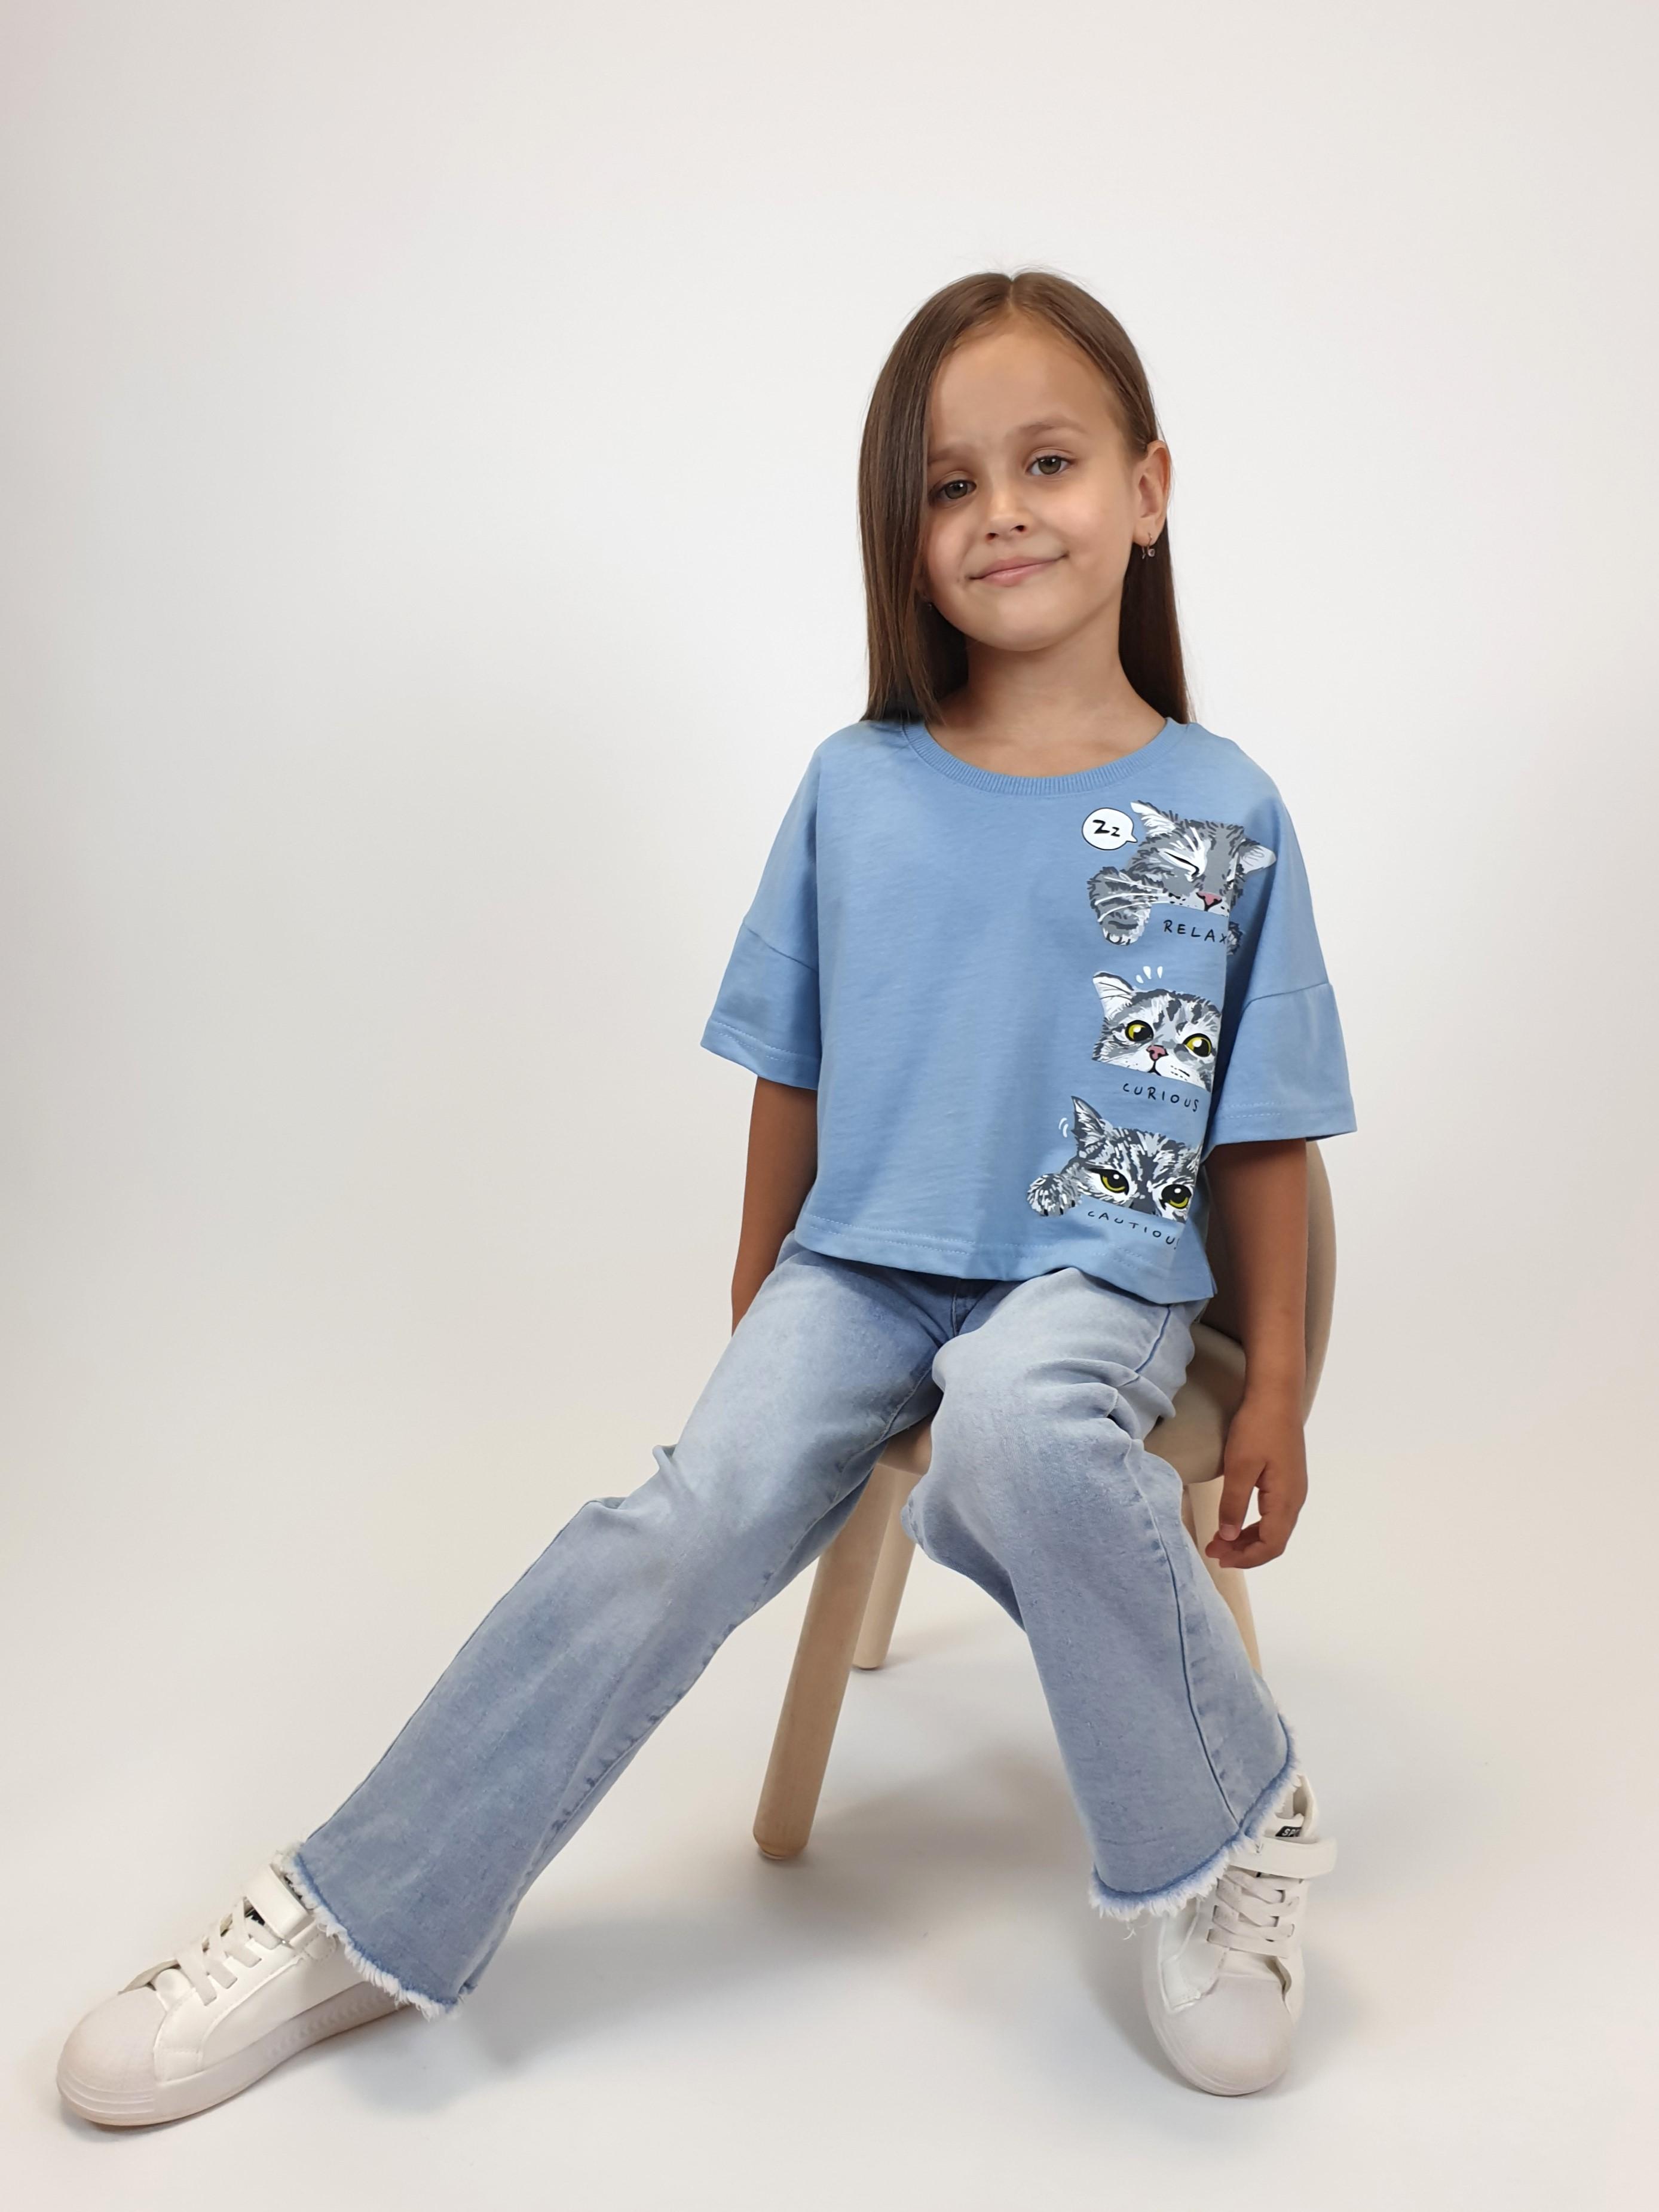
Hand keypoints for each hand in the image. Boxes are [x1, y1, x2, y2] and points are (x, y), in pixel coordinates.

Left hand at [1205, 1387, 1307, 1568]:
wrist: (1276, 1396)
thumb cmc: (1257, 1428)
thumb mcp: (1240, 1466)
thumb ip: (1233, 1504)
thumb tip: (1228, 1537)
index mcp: (1286, 1500)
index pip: (1271, 1545)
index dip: (1246, 1558)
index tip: (1219, 1557)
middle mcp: (1295, 1499)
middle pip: (1274, 1540)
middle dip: (1244, 1551)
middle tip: (1213, 1550)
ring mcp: (1293, 1489)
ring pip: (1273, 1528)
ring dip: (1247, 1538)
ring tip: (1220, 1540)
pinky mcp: (1288, 1479)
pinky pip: (1273, 1514)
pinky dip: (1253, 1524)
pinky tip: (1235, 1521)